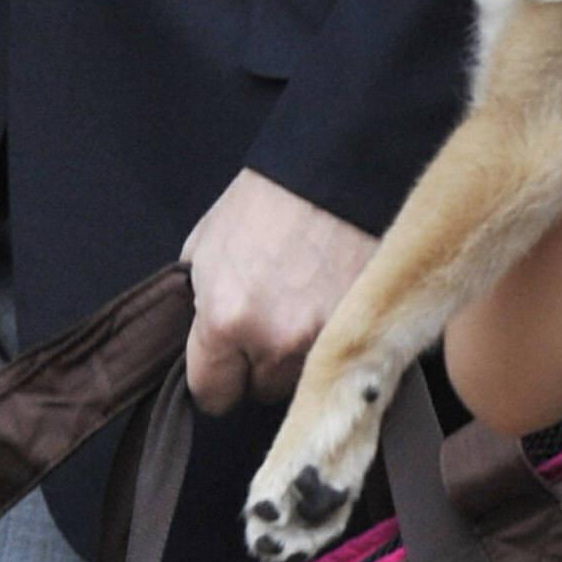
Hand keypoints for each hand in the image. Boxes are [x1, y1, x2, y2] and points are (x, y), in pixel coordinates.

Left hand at [181, 170, 375, 415]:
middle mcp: (273, 342)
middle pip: (260, 392)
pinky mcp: (362, 330)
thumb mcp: (206, 246)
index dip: (216, 375)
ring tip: (304, 307)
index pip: (211, 395)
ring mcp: (322, 341)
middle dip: (259, 364)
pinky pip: (338, 361)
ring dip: (298, 358)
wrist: (333, 166)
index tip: (226, 361)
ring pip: (301, 383)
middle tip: (269, 318)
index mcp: (225, 320)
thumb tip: (201, 341)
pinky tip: (331, 304)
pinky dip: (334, 341)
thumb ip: (200, 305)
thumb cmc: (267, 199)